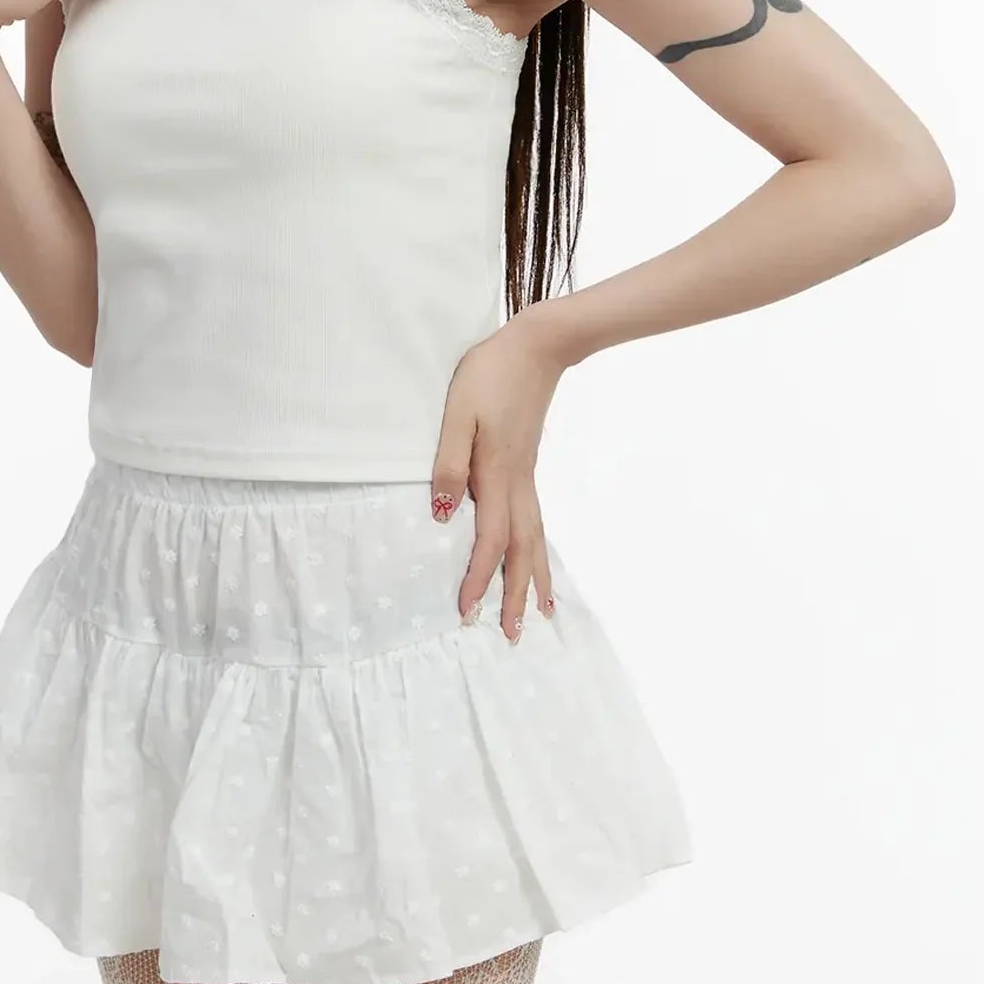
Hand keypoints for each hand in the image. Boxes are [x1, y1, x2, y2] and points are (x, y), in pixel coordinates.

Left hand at [429, 304, 570, 643]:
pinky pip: (536, 520)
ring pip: (534, 539)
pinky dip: (538, 549)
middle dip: (515, 595)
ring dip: (533, 578)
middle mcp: (518, 483)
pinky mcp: (527, 465)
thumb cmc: (490, 375)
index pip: (488, 541)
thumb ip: (447, 463)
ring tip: (541, 613)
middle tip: (513, 636)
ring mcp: (527, 475)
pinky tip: (537, 557)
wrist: (537, 347)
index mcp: (497, 476)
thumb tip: (442, 514)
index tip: (467, 613)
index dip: (478, 579)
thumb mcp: (458, 414)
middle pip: (520, 551)